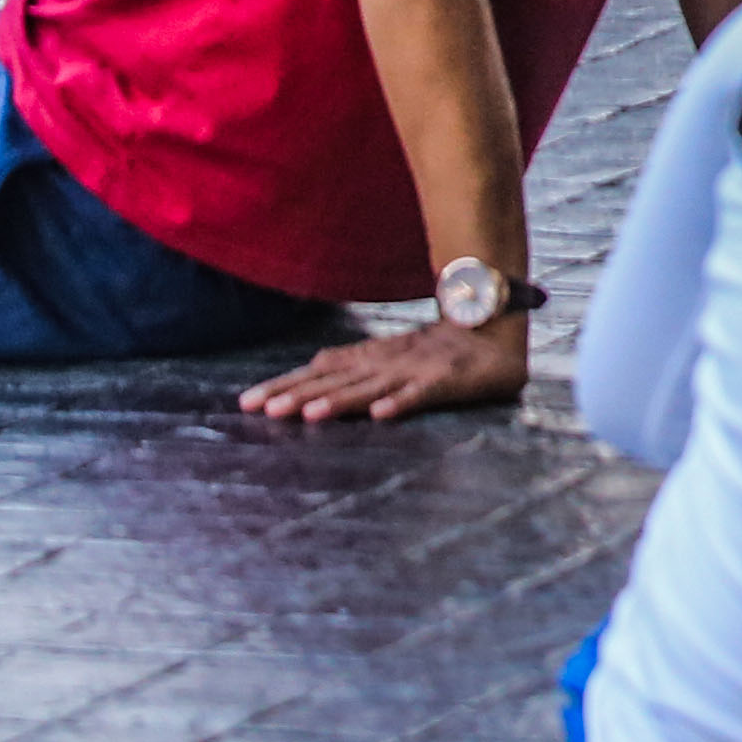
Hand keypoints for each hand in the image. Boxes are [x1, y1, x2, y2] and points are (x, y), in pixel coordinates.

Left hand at [241, 317, 526, 423]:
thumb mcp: (389, 352)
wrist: (495, 326)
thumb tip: (311, 363)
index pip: (320, 372)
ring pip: (371, 387)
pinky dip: (401, 402)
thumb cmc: (437, 347)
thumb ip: (354, 360)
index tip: (246, 403)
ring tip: (308, 415)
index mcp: (370, 358)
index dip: (285, 385)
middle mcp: (386, 363)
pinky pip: (422, 394)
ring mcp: (415, 370)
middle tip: (262, 411)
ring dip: (340, 401)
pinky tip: (380, 415)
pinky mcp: (446, 380)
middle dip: (299, 395)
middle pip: (337, 380)